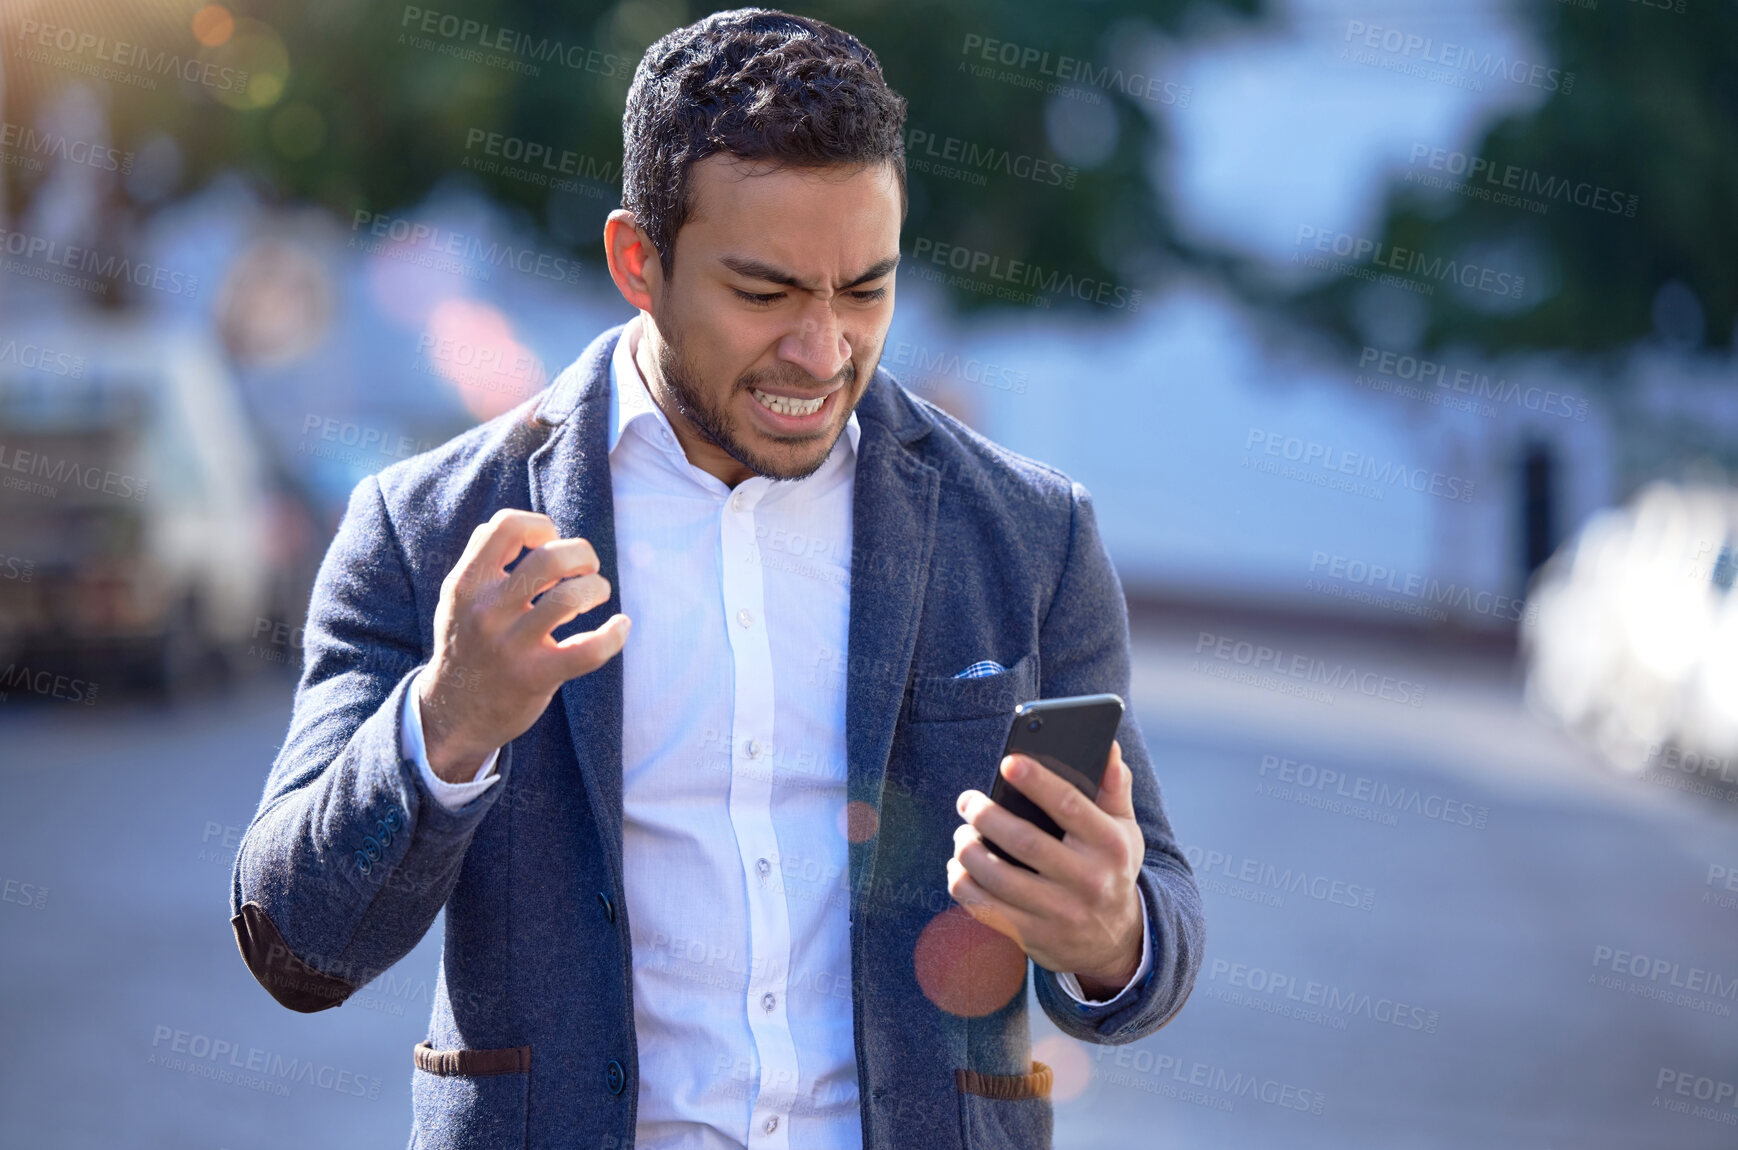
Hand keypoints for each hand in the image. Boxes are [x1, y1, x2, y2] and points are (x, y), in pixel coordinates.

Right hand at [418, 509, 629, 781]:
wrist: (453, 714)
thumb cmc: (467, 645)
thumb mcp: (458, 598)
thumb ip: (482, 559)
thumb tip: (527, 527)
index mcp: (466, 584)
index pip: (507, 526)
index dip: (541, 526)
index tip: (550, 543)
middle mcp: (486, 611)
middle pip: (550, 558)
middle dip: (582, 554)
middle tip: (585, 569)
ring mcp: (511, 646)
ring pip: (570, 597)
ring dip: (597, 588)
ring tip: (597, 594)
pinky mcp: (536, 677)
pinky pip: (589, 650)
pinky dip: (615, 634)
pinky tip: (620, 626)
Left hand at [948, 740, 1144, 997]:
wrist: (1115, 941)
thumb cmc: (1110, 869)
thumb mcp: (1124, 830)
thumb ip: (1114, 788)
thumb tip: (1108, 746)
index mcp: (1110, 845)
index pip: (1069, 805)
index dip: (1036, 781)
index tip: (1007, 762)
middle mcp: (1088, 881)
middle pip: (1024, 841)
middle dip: (985, 815)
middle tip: (967, 801)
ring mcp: (1059, 914)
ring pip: (996, 877)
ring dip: (968, 850)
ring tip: (963, 834)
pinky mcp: (1033, 937)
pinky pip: (984, 908)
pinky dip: (962, 884)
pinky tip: (960, 868)